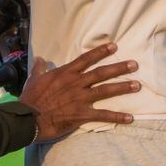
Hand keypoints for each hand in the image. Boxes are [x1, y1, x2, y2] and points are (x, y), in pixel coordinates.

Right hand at [19, 42, 137, 139]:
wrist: (28, 118)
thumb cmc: (30, 99)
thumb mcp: (34, 79)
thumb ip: (40, 68)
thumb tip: (40, 59)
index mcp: (65, 73)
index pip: (86, 59)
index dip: (101, 52)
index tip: (114, 46)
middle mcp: (76, 83)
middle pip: (101, 73)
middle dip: (119, 68)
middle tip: (134, 65)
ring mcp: (80, 98)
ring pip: (105, 90)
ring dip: (122, 87)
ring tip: (137, 85)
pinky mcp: (81, 114)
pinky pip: (102, 115)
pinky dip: (117, 117)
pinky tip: (130, 118)